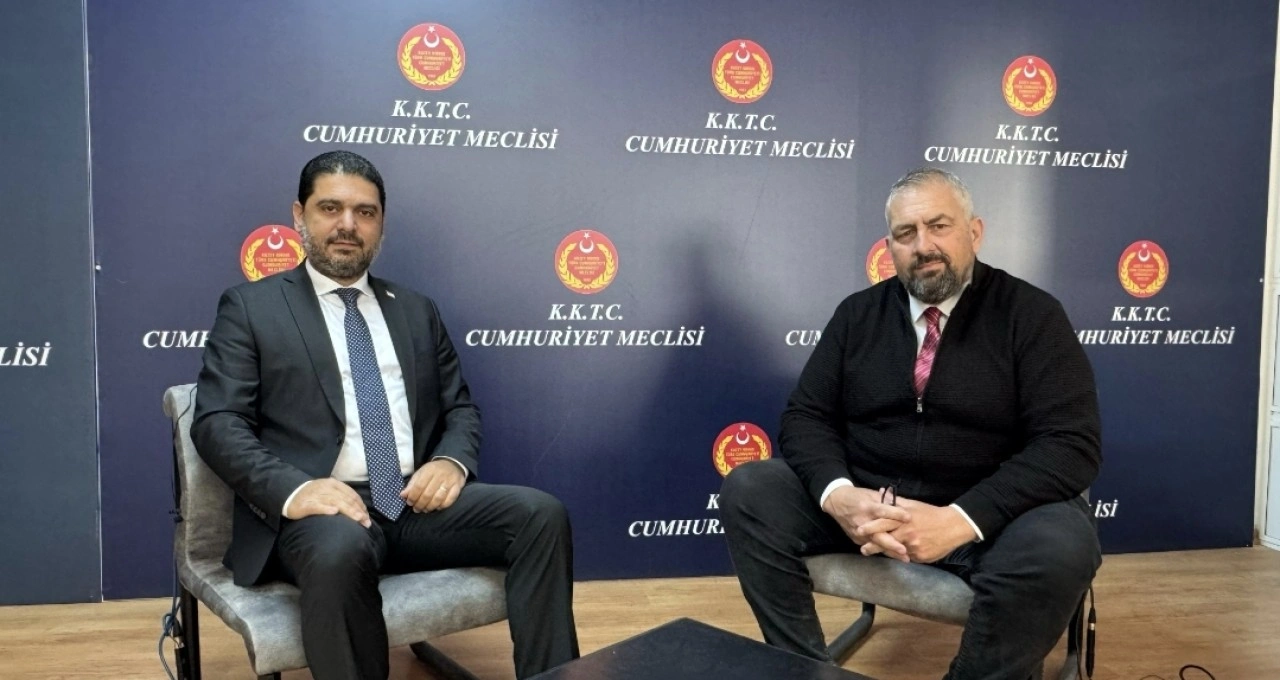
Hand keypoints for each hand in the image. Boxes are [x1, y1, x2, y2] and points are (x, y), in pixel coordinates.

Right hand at [284, 478, 370, 527]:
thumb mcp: (328, 492)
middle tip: (366, 522)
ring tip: (357, 518)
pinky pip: (317, 506)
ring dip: (348, 510)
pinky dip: (326, 508)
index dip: (360, 505)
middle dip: (357, 510)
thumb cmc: (313, 496)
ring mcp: (316, 495)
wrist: (290, 494)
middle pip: (345, 499)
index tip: (367, 516)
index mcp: (333, 484)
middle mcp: (326, 488)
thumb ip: (342, 497)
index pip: (351, 494)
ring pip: (335, 502)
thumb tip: (359, 509)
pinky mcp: (306, 504)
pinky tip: (334, 512)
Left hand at [400, 459, 465, 512]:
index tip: (409, 502)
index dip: (413, 496)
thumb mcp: (421, 473)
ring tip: (425, 509)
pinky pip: (450, 500)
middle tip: (416, 509)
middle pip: (428, 494)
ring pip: (438, 498)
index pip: (419, 486)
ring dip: (430, 507)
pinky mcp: (458, 487)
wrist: (452, 464)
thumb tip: (403, 495)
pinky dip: (442, 506)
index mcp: (429, 470)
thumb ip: (412, 484)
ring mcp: (450, 481)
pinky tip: (437, 507)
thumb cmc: (433, 471)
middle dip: (420, 504)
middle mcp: (440, 475)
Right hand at [822, 485, 911, 561]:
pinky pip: (871, 546)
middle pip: (878, 534)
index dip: (896, 514)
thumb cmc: (857, 496)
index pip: (882, 511)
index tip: (909, 518)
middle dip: (891, 543)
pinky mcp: (856, 539)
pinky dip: (884, 551)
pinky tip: (896, 556)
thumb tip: (903, 505)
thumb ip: (886, 501)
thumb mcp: (871, 494)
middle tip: (904, 550)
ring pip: (876, 544)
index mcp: (867, 507)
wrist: (836, 502)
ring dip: (891, 552)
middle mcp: (862, 521)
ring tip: (905, 558)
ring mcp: (858, 532)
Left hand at [860, 497, 976, 562]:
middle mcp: (908, 534)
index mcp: (904, 520)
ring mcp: (914, 547)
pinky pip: (909, 558)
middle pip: (886, 542)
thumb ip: (896, 501)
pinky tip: (900, 554)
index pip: (884, 523)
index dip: (870, 527)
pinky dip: (904, 555)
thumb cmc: (931, 513)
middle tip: (863, 549)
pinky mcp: (921, 557)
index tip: (859, 530)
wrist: (954, 526)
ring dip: (888, 552)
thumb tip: (883, 492)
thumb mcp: (913, 505)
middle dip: (873, 546)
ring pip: (897, 552)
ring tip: (877, 553)